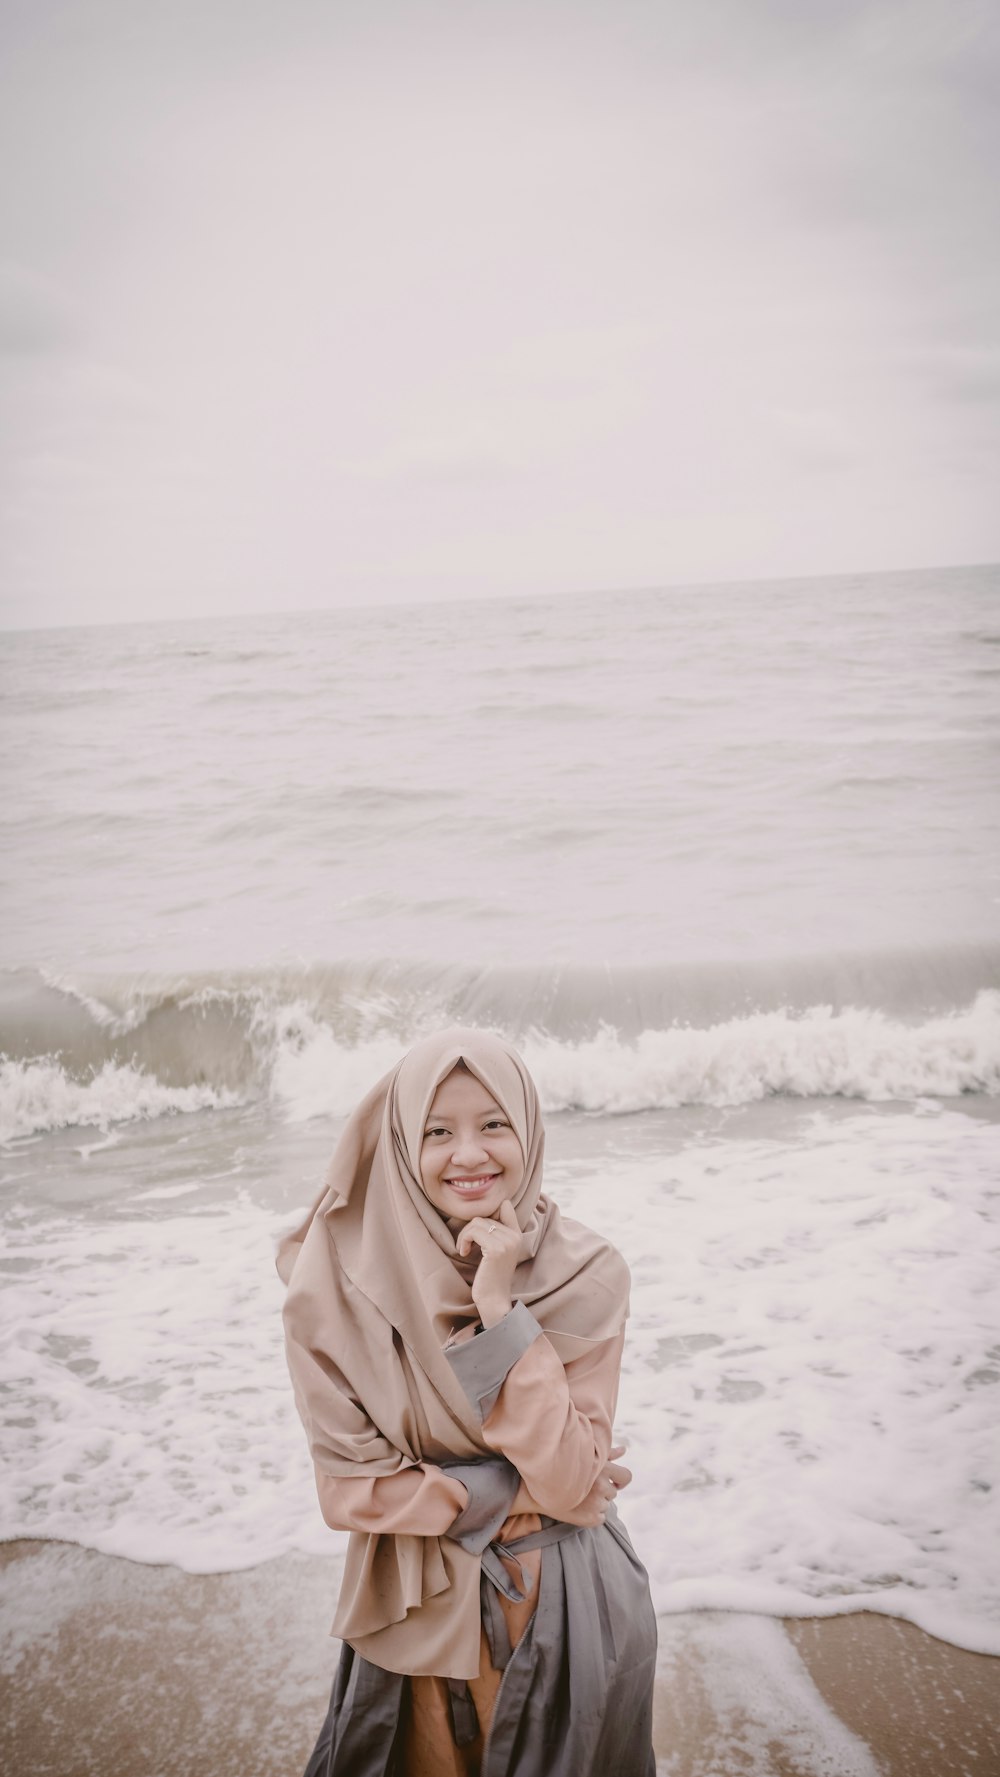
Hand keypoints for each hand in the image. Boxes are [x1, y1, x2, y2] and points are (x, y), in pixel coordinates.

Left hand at [456, 1198, 523, 1325]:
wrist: (494, 1300)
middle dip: (470, 1229)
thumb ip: (497, 1231)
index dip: (487, 1213)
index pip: (505, 1206)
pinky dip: (464, 1240)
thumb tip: (485, 1212)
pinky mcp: (496, 1249)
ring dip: (465, 1235)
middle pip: (484, 1215)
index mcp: (517, 1234)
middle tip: (466, 1245)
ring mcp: (507, 1242)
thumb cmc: (491, 1276)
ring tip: (465, 1249)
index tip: (477, 1231)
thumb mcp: (497, 1250)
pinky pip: (473, 1232)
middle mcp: (515, 1236)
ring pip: (477, 1222)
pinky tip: (464, 1252)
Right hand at [560, 1445, 631, 1528]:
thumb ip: (607, 1454)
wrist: (540, 1492)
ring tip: (579, 1497)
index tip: (613, 1482)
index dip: (621, 1480)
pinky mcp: (592, 1519)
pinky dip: (592, 1515)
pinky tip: (578, 1508)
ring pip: (606, 1505)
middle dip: (605, 1491)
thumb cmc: (564, 1470)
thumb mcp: (586, 1458)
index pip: (627, 1476)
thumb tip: (624, 1449)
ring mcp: (596, 1504)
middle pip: (614, 1492)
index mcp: (602, 1468)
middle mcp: (601, 1486)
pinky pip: (600, 1517)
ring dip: (596, 1503)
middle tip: (586, 1489)